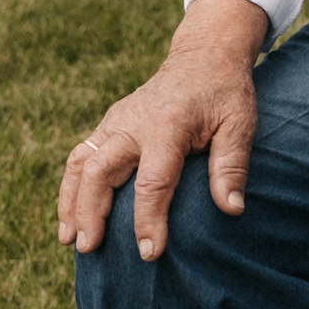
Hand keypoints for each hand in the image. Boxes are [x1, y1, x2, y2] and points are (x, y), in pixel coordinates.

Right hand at [56, 0, 266, 258]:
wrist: (204, 56)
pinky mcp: (108, 124)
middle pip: (100, 171)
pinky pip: (79, 157)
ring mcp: (115, 121)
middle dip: (92, 212)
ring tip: (69, 240)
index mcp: (168, 125)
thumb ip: (231, 165)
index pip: (152, 181)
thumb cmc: (225, 93)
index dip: (149, 219)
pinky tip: (69, 218)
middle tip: (90, 249)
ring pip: (80, 164)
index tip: (149, 253)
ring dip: (71, 203)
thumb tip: (232, 210)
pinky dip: (69, 188)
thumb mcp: (239, 123)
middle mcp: (133, 123)